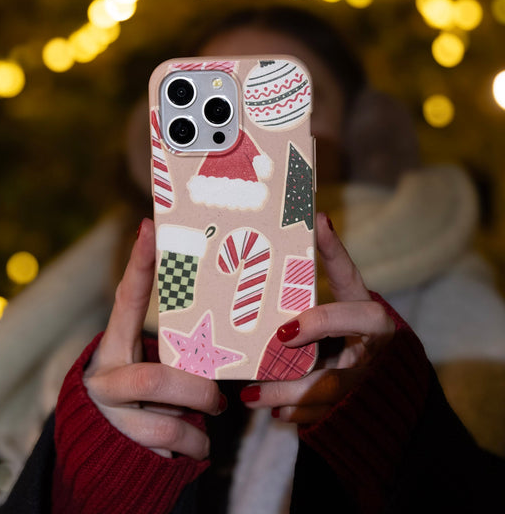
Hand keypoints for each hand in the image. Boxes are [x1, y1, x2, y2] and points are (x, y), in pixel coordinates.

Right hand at [83, 218, 225, 459]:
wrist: (102, 449)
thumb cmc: (142, 395)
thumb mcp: (153, 366)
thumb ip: (176, 350)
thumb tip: (226, 325)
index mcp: (115, 346)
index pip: (126, 300)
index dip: (138, 265)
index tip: (149, 226)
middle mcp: (105, 377)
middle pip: (155, 380)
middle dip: (197, 392)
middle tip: (219, 399)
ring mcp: (110, 414)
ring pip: (168, 424)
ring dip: (198, 429)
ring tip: (208, 425)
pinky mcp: (121, 447)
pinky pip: (172, 451)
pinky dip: (193, 450)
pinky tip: (192, 446)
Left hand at [240, 212, 394, 423]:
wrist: (385, 370)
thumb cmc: (358, 321)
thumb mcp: (351, 291)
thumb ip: (335, 261)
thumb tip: (319, 217)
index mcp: (373, 320)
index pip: (360, 314)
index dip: (325, 319)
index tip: (285, 324)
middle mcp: (371, 354)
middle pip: (341, 367)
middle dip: (302, 367)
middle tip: (266, 358)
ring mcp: (362, 384)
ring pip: (326, 396)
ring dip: (287, 396)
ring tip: (249, 395)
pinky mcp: (351, 407)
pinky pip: (322, 416)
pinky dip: (295, 415)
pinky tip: (271, 411)